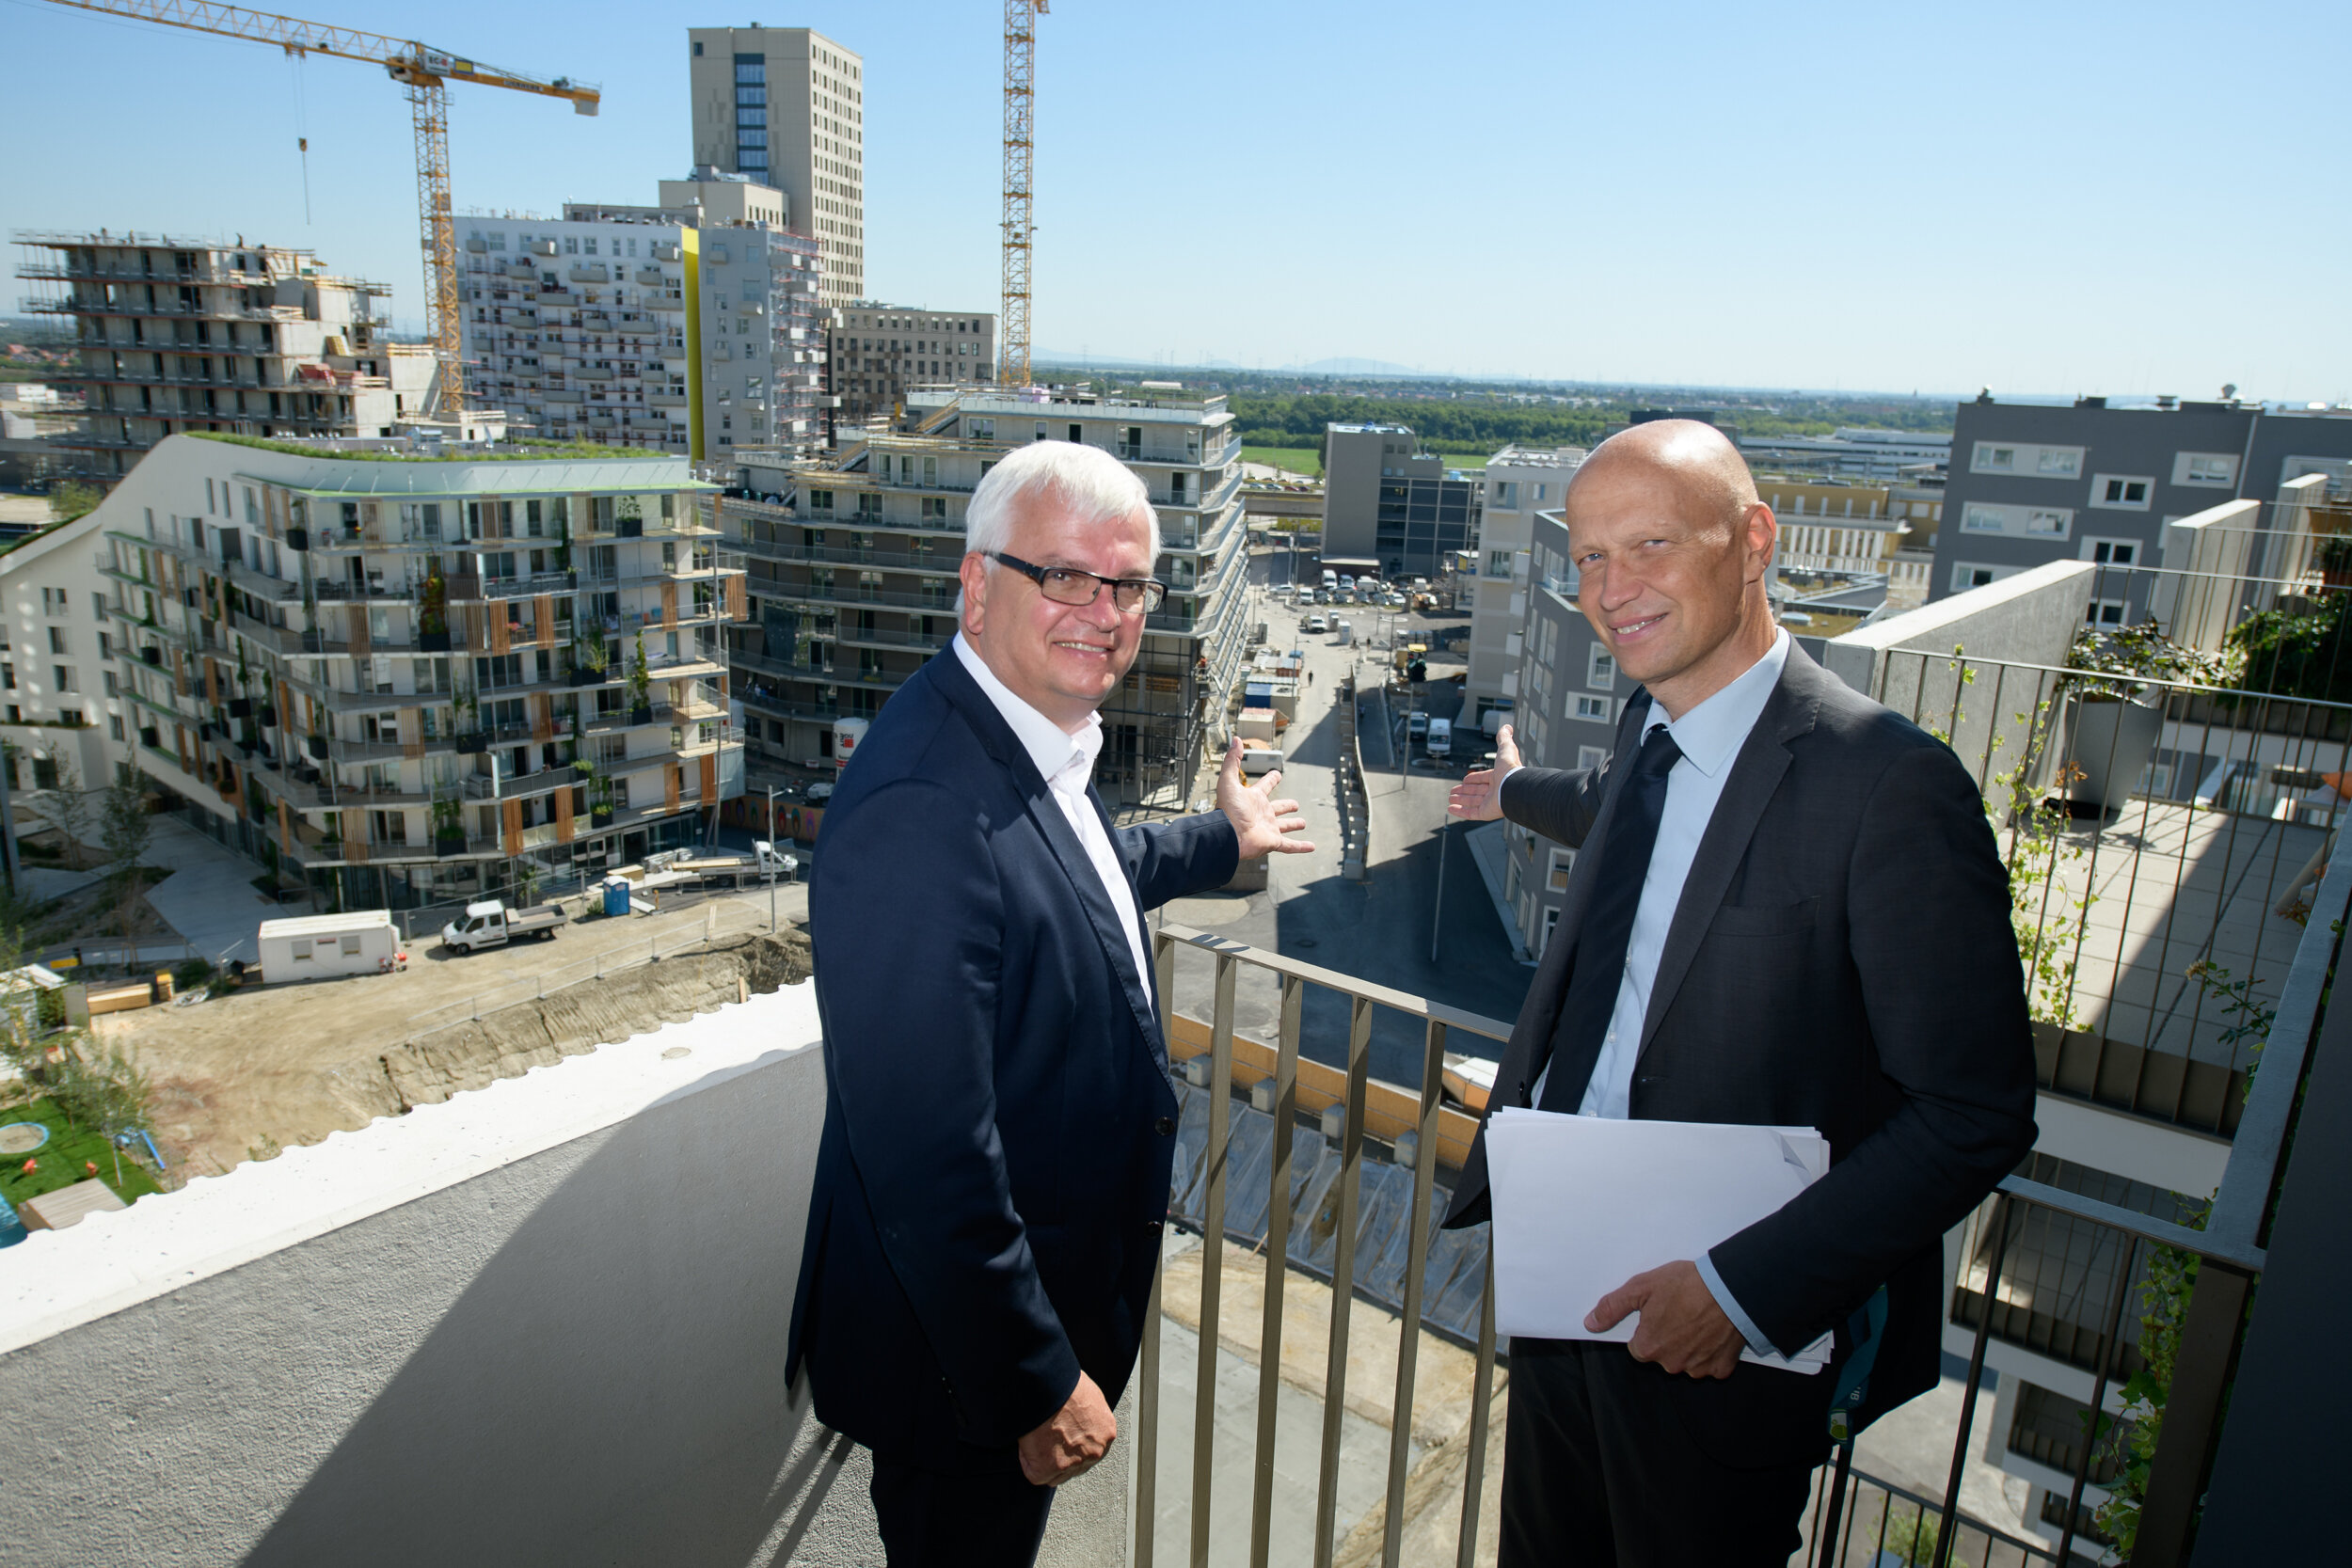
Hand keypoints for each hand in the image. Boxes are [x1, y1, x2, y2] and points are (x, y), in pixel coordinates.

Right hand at [1018, 1371, 1116, 1485]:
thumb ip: (1090, 1416)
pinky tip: (1028, 1441)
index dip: (1074, 1445)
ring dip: (1045, 1460)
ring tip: (1038, 1437)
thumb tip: (1079, 1418)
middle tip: (1049, 1437)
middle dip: (1062, 1456)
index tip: (1064, 1437)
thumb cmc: (1065, 1385)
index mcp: (1106, 1433)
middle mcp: (1094, 1452)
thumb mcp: (1089, 1396)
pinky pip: (1034, 1473)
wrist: (1046, 1386)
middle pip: (1076, 1466)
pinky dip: (1027, 1459)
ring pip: (1056, 1474)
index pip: (1091, 1451)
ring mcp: (1072, 1463)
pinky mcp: (1047, 1469)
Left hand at [1218, 738, 1314, 858]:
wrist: (1227, 835)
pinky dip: (1301, 846)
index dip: (1271, 779)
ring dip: (1293, 824)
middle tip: (1294, 804)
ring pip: (1284, 826)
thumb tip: (1235, 740)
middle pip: (1277, 808)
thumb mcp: (1228, 781)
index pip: (1265, 786)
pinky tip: (1311, 847)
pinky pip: (1290, 845)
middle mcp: (1262, 813)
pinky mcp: (1273, 842)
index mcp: (1253, 799)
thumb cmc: (1227, 810)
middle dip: (1286, 806)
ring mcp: (1268, 828)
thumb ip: (1233, 760)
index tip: (1277, 774)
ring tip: (1302, 823)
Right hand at [1446, 724, 1520, 820]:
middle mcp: (1496, 791)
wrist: (1514, 787)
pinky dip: (1460, 812)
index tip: (1465, 779)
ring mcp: (1491, 803)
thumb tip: (1508, 727)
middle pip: (1476, 791)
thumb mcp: (1505, 748)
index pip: (1484, 778)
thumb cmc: (1511, 769)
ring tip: (1450, 798)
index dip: (1474, 778)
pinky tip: (1451, 809)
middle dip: (1464, 790)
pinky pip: (1471, 814)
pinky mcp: (1486, 813)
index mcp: (1499, 778)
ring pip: (1472, 802)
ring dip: (1460, 800)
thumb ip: (1504, 738)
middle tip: (1453, 790)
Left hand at [1585, 1259, 1744, 1379]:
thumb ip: (1613, 1307)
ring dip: (1690, 1345)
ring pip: (1687, 1360)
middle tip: (1681, 1312)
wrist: (1731, 1289)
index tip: (1659, 1313)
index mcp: (1648, 1348)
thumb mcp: (1642, 1287)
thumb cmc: (1687, 1285)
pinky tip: (1714, 1331)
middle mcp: (1671, 1364)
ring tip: (1699, 1318)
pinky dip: (1712, 1351)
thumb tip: (1591, 1322)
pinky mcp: (1721, 1368)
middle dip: (1669, 1337)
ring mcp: (1698, 1368)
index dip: (1648, 1328)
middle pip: (1663, 1355)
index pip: (1639, 1347)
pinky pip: (1711, 1364)